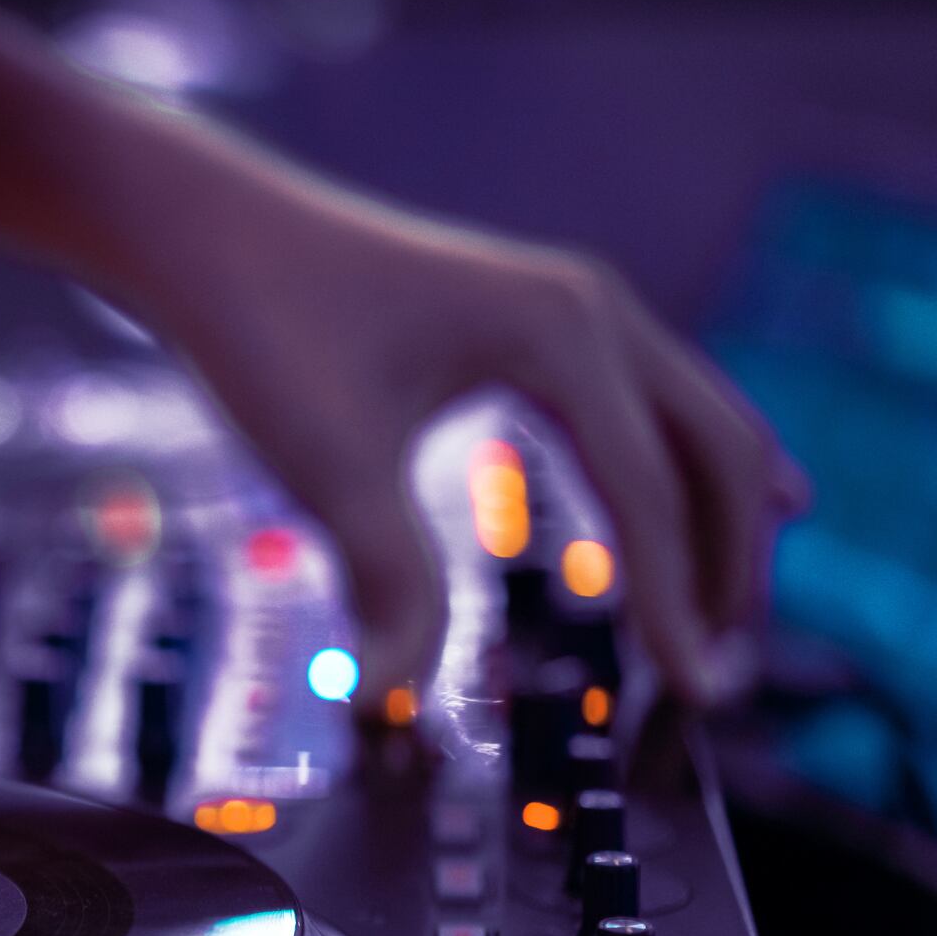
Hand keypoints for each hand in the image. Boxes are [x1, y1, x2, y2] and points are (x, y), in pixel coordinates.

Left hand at [139, 176, 806, 708]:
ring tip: (715, 619)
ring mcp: (570, 304)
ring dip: (713, 516)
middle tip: (718, 669)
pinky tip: (689, 515)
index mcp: (560, 331)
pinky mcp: (535, 318)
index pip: (649, 490)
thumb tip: (385, 701)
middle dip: (726, 559)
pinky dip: (674, 470)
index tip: (694, 694)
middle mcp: (587, 306)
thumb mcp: (327, 464)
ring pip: (692, 418)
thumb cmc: (264, 332)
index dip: (675, 601)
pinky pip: (642, 403)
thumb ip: (383, 582)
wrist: (210, 234)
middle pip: (713, 445)